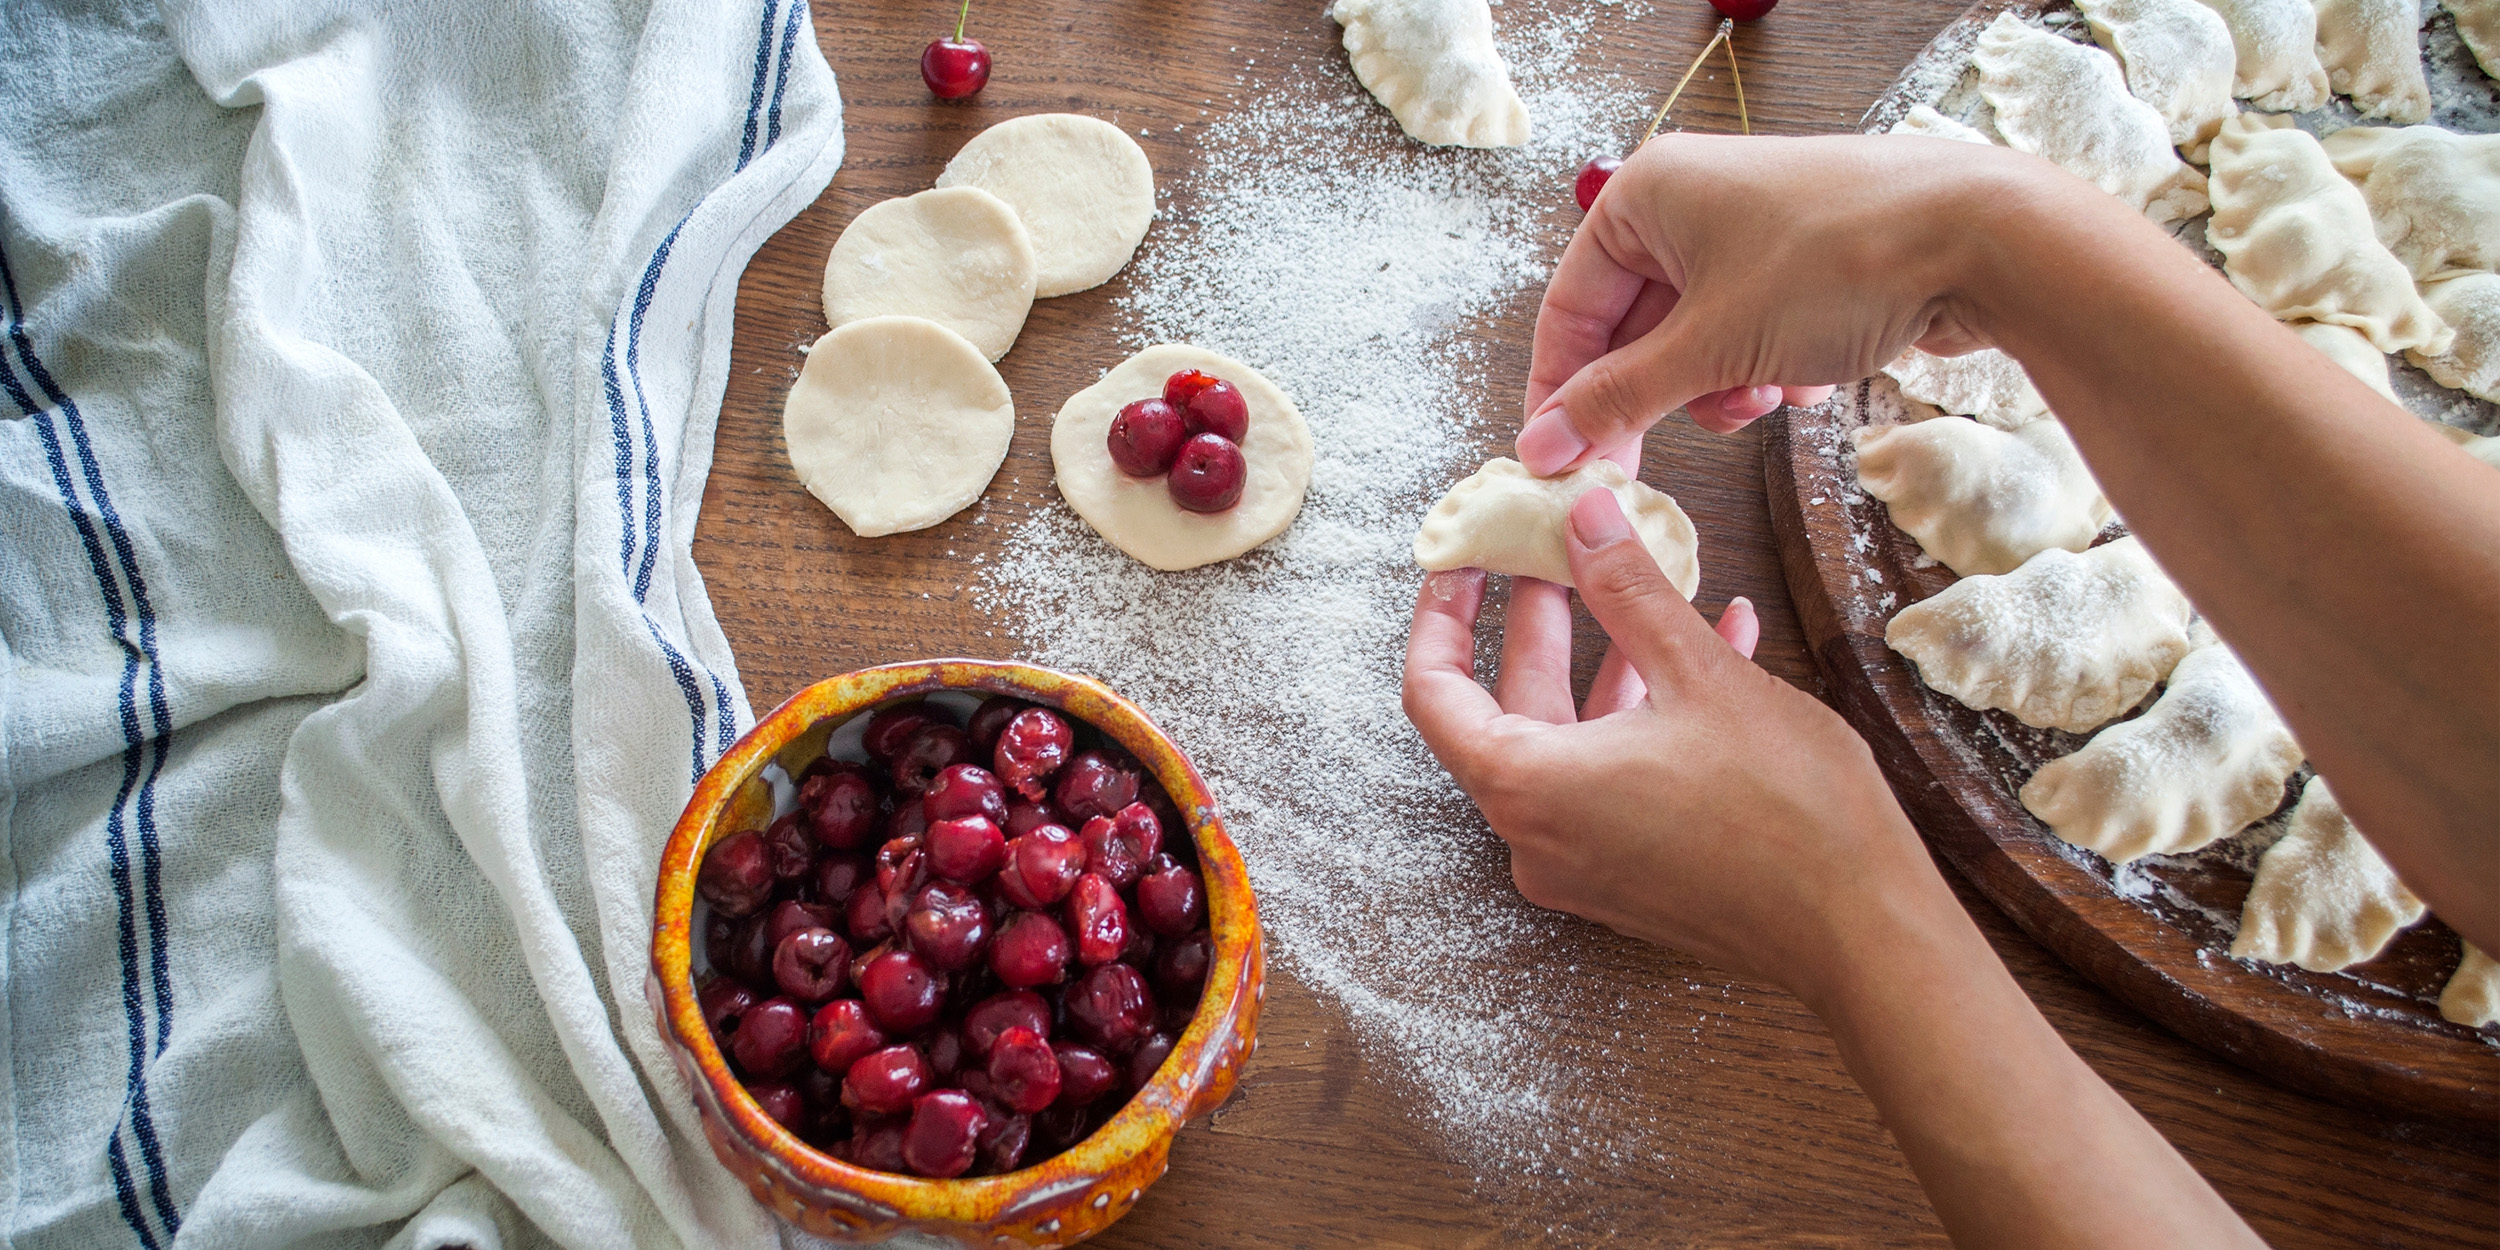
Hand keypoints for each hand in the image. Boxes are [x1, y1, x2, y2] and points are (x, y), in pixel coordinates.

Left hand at [1400, 488, 1956, 995]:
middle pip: (1505, 711)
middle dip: (1539, 623)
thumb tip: (1586, 518)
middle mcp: (1538, 838)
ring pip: (1571, 741)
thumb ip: (1628, 590)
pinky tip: (1713, 645)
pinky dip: (1643, 714)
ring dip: (1606, 660)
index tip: (1467, 562)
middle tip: (1558, 553)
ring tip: (1642, 584)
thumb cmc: (1787, 811)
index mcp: (1528, 788)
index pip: (1433, 692)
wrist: (1866, 929)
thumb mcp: (1698, 674)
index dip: (1443, 616)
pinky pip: (1613, 778)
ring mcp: (1585, 865)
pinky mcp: (1633, 877)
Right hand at [1516, 132, 2050, 474]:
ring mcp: (1749, 230)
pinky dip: (1765, 368)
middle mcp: (1690, 203)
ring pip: (1693, 340)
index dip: (1560, 392)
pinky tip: (1806, 378)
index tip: (1556, 458)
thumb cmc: (1841, 262)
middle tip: (1640, 466)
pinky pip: (1748, 332)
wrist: (1981, 237)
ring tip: (1758, 398)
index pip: (1569, 308)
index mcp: (1645, 197)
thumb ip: (1620, 401)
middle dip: (1655, 396)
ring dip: (1717, 388)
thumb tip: (1546, 444)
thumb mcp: (1711, 347)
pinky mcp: (1799, 261)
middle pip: (1632, 329)